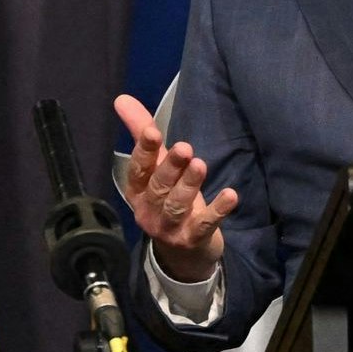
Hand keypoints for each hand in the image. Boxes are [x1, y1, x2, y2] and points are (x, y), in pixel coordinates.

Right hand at [113, 94, 236, 280]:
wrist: (183, 253)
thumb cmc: (167, 200)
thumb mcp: (156, 168)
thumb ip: (141, 132)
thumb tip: (122, 98)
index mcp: (137, 191)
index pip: (138, 170)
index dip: (144, 151)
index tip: (153, 132)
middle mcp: (149, 210)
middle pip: (158, 188)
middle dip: (170, 168)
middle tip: (185, 148)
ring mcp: (170, 227)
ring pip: (176, 205)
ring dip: (188, 185)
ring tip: (200, 165)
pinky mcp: (192, 239)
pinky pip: (204, 225)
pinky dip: (218, 210)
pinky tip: (230, 195)